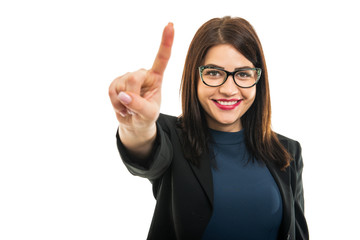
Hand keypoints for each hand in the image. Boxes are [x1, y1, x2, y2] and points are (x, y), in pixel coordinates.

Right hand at [109, 23, 173, 153]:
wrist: (134, 123)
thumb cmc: (146, 116)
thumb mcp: (149, 115)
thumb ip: (139, 106)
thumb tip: (124, 95)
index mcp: (156, 77)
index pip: (162, 59)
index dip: (166, 42)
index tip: (170, 25)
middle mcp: (142, 74)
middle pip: (134, 78)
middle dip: (132, 96)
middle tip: (135, 107)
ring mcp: (127, 77)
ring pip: (121, 85)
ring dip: (123, 102)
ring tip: (130, 107)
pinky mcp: (115, 83)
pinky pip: (111, 91)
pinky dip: (115, 103)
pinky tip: (121, 106)